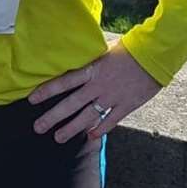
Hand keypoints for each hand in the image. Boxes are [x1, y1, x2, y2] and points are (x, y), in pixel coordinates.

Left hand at [28, 39, 161, 142]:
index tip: (32, 99)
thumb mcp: (106, 50)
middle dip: (53, 117)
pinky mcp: (126, 105)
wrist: (155, 55)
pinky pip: (110, 121)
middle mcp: (98, 86)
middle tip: (38, 127)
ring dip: (71, 128)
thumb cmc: (131, 49)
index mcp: (92, 69)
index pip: (64, 82)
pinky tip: (90, 136)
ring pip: (87, 116)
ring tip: (58, 138)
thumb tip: (80, 59)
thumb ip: (93, 60)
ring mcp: (112, 97)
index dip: (47, 91)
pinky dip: (99, 129)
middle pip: (71, 104)